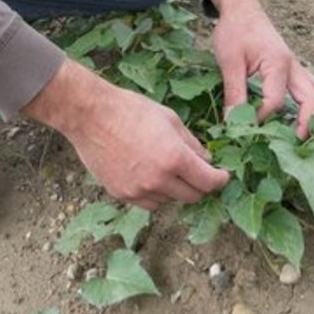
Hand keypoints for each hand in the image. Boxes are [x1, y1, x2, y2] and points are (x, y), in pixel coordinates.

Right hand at [21, 58, 228, 210]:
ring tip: (167, 169)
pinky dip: (155, 194)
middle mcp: (158, 179)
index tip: (222, 176)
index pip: (208, 182)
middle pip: (192, 196)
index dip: (220, 180)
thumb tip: (207, 161)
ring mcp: (138, 190)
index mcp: (174, 158)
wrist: (90, 115)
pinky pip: (148, 203)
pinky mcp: (122, 195)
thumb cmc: (131, 110)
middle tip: (198, 173)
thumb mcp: (169, 119)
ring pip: (170, 201)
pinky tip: (150, 175)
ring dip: (175, 190)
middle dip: (200, 186)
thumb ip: (191, 143)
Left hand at [208, 0, 313, 137]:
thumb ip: (234, 92)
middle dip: (308, 123)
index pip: (276, 100)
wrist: (242, 10)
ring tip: (308, 138)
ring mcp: (297, 67)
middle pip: (313, 98)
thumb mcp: (229, 61)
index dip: (262, 118)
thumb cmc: (235, 31)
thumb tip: (233, 122)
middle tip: (297, 146)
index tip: (246, 127)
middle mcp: (294, 66)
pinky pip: (313, 88)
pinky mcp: (294, 69)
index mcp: (278, 63)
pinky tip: (306, 121)